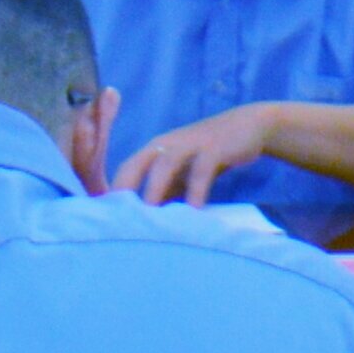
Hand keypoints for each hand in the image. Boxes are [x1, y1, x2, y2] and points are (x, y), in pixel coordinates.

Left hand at [111, 109, 287, 204]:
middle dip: (124, 189)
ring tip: (150, 217)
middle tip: (115, 219)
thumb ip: (166, 195)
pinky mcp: (214, 147)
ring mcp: (190, 144)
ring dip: (155, 189)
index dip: (114, 192)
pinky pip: (201, 170)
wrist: (248, 127)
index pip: (126, 169)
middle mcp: (167, 144)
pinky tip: (194, 211)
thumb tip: (147, 226)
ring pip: (165, 163)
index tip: (104, 218)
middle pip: (136, 163)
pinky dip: (196, 190)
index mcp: (155, 150)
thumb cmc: (208, 156)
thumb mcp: (183, 176)